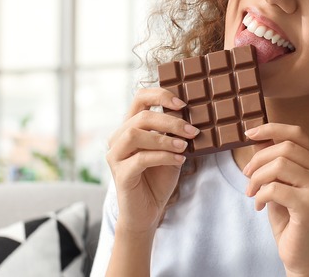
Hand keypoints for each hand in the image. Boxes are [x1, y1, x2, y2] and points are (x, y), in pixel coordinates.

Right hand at [106, 88, 198, 233]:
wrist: (148, 212)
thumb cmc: (159, 179)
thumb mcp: (171, 150)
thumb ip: (174, 133)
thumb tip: (191, 116)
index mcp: (130, 127)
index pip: (140, 98)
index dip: (160, 95)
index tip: (183, 104)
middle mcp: (118, 139)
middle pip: (141, 116)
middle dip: (170, 121)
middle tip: (192, 130)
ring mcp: (116, 157)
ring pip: (135, 134)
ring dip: (164, 138)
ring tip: (184, 146)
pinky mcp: (121, 175)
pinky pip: (141, 158)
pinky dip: (163, 156)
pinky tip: (179, 159)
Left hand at [242, 123, 308, 275]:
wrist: (301, 255)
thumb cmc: (290, 218)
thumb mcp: (280, 183)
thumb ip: (274, 161)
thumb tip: (259, 137)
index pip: (297, 133)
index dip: (271, 129)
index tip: (248, 133)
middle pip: (285, 147)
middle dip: (258, 159)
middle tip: (246, 176)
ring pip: (278, 165)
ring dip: (257, 178)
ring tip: (251, 192)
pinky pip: (274, 188)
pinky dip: (259, 195)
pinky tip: (258, 206)